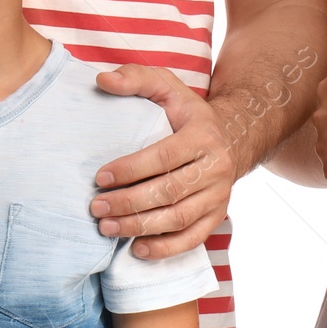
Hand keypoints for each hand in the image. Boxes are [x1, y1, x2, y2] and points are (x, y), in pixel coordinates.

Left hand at [90, 65, 237, 258]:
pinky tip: (137, 249)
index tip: (99, 177)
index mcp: (202, 135)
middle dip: (129, 203)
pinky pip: (192, 239)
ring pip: (178, 218)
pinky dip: (165, 249)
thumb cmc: (187, 113)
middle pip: (169, 192)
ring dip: (140, 227)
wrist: (230, 137)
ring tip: (107, 227)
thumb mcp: (167, 86)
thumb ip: (135, 78)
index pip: (164, 156)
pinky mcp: (217, 215)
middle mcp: (216, 167)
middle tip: (96, 207)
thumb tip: (102, 80)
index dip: (130, 169)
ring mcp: (219, 195)